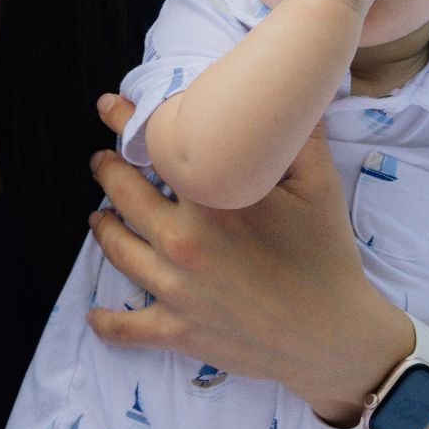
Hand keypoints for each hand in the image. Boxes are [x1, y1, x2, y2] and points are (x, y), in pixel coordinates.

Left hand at [85, 93, 410, 419]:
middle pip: (124, 196)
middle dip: (107, 172)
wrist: (334, 337)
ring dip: (103, 229)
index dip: (127, 122)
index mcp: (212, 200)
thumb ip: (299, 134)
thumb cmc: (327, 257)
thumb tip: (295, 91)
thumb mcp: (320, 185)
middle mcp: (183, 241)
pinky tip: (93, 317)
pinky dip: (107, 324)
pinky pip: (128, 329)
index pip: (155, 148)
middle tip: (101, 161)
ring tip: (98, 216)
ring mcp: (175, 289)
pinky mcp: (178, 330)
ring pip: (118, 251)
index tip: (109, 106)